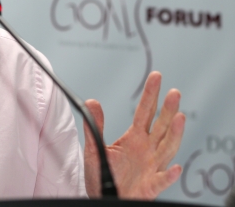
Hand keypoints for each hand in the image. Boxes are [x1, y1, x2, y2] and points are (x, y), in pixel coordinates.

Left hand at [83, 71, 185, 198]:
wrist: (106, 197)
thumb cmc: (104, 174)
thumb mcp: (94, 148)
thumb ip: (94, 126)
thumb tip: (91, 102)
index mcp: (134, 138)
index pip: (145, 112)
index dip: (150, 95)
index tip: (156, 77)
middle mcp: (147, 149)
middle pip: (161, 126)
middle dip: (168, 110)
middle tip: (174, 92)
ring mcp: (151, 166)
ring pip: (167, 148)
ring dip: (175, 135)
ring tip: (180, 118)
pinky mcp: (150, 186)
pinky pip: (161, 180)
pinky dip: (169, 175)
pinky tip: (174, 168)